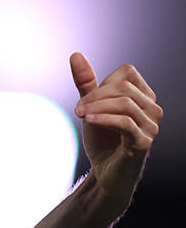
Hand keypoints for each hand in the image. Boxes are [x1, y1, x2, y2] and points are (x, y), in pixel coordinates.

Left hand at [70, 52, 162, 204]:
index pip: (127, 73)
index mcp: (144, 96)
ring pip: (124, 103)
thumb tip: (75, 55)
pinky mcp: (143, 142)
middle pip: (123, 87)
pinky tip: (88, 121)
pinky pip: (125, 123)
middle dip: (94, 96)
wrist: (105, 172)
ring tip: (80, 116)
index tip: (84, 100)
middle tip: (78, 110)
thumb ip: (86, 83)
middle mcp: (152, 108)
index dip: (101, 83)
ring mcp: (151, 125)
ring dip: (96, 108)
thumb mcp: (91, 107)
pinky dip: (104, 119)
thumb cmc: (103, 139)